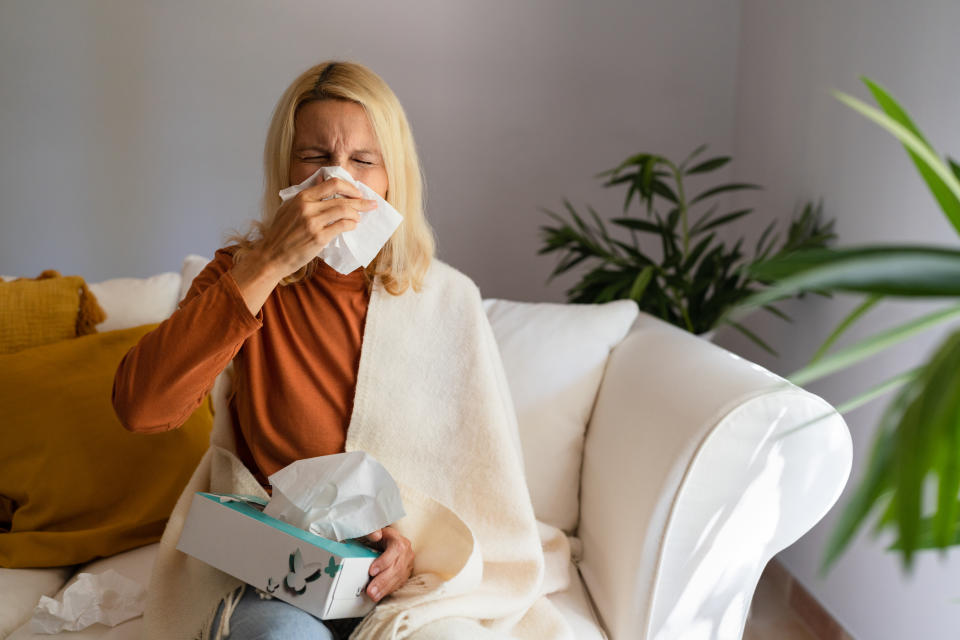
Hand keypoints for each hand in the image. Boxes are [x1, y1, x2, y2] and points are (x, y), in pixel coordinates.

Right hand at [257, 177, 377, 278]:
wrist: (272, 255)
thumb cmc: (281, 232)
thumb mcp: (289, 207)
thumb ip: (307, 193)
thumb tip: (322, 177)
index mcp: (301, 197)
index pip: (332, 183)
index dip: (349, 187)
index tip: (357, 193)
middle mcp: (307, 207)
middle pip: (342, 198)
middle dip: (361, 201)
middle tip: (372, 204)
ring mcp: (313, 222)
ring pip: (344, 211)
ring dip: (357, 213)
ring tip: (360, 217)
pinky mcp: (318, 238)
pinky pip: (342, 226)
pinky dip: (351, 225)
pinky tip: (353, 226)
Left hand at [359, 526, 413, 602]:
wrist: (386, 541)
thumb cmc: (378, 537)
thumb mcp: (373, 530)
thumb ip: (371, 530)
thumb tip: (375, 535)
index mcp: (398, 539)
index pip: (396, 550)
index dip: (384, 561)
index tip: (371, 571)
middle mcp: (406, 551)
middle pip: (397, 567)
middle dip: (383, 580)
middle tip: (370, 590)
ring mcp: (408, 563)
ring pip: (399, 577)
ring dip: (385, 588)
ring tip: (373, 595)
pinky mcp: (406, 573)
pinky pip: (399, 583)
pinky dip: (389, 590)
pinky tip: (380, 595)